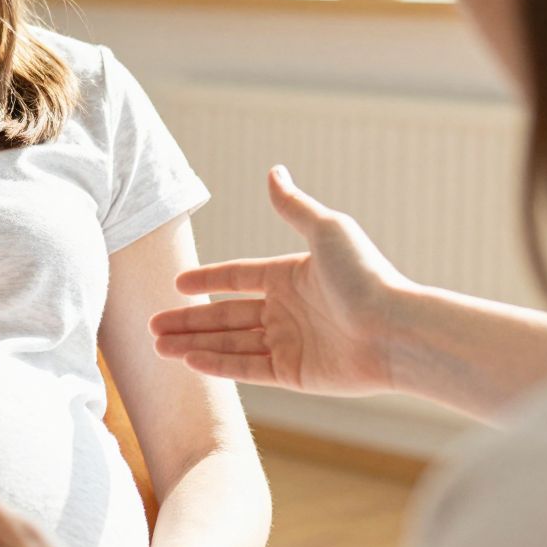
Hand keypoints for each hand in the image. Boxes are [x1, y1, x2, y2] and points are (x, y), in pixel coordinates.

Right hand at [150, 165, 412, 395]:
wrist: (394, 330)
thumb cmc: (366, 277)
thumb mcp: (326, 230)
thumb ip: (293, 206)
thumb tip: (274, 171)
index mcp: (291, 276)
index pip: (239, 277)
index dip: (208, 279)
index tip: (177, 284)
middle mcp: (287, 310)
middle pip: (226, 314)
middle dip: (189, 320)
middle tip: (152, 325)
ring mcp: (289, 344)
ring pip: (230, 343)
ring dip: (194, 343)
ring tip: (158, 346)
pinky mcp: (294, 375)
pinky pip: (247, 368)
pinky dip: (217, 364)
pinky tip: (189, 360)